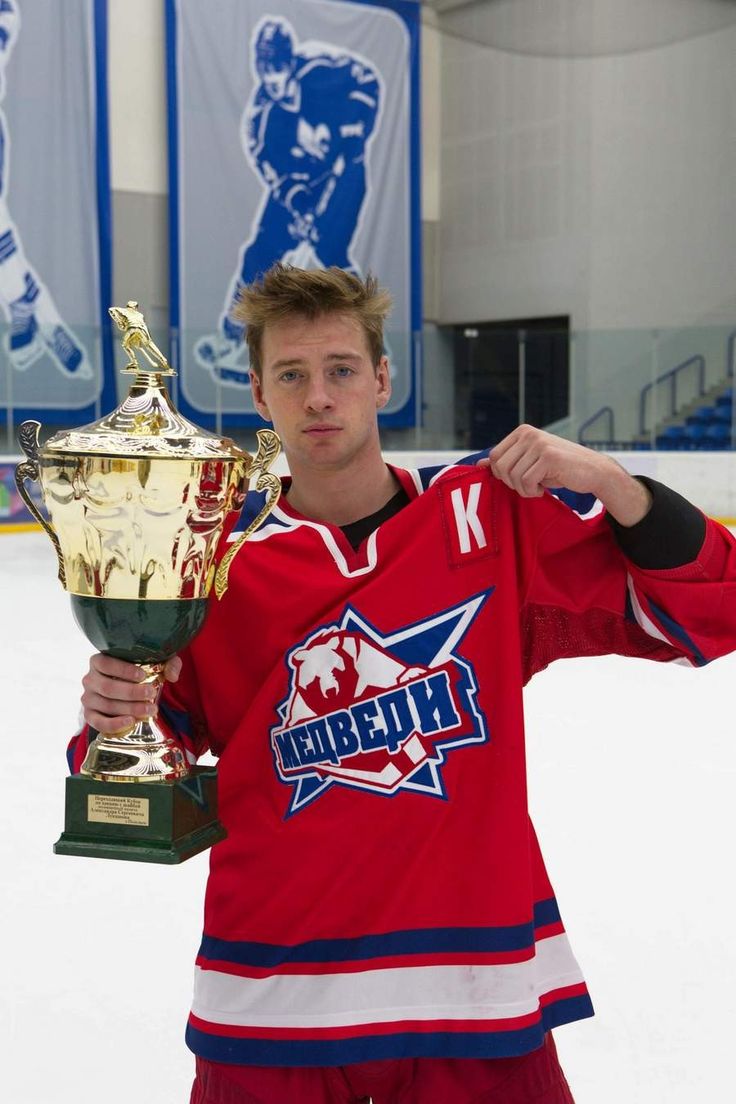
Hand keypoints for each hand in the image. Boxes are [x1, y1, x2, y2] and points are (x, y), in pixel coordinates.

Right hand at [81, 653, 181, 731]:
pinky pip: (98, 722)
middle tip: (151, 694)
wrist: (130, 690)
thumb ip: (167, 663)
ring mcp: (88, 698)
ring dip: (130, 709)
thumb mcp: (155, 662)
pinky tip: (131, 722)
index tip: (142, 675)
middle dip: (131, 692)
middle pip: (108, 687)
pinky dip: (114, 724)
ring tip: (150, 710)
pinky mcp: (90, 715)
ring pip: (106, 705)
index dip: (123, 670)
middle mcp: (90, 679)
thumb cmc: (139, 672)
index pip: (106, 664)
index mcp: (98, 661)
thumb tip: (172, 675)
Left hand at [478, 425, 651, 525]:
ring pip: (514, 476)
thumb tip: (480, 465)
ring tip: (538, 487)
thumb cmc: (560, 468)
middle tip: (529, 486)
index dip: (502, 474)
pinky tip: (545, 488)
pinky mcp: (549, 456)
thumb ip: (508, 460)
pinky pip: (527, 481)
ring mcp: (539, 443)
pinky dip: (533, 492)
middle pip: (500, 466)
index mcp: (522, 431)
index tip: (518, 479)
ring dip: (524, 489)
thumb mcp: (530, 461)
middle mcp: (529, 433)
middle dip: (511, 483)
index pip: (495, 456)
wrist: (593, 471)